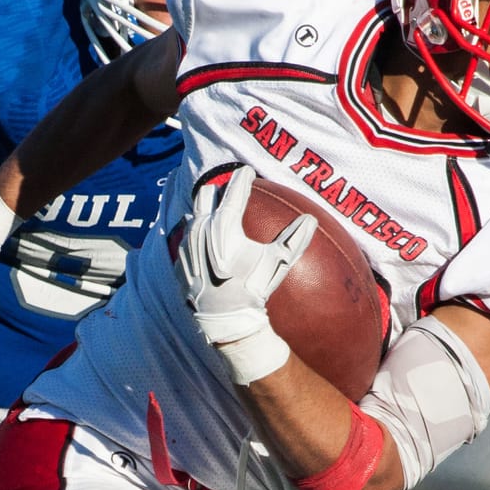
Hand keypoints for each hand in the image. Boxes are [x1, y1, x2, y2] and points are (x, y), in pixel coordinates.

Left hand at [174, 166, 313, 384]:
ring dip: (204, 210)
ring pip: (194, 216)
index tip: (247, 171)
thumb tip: (311, 219)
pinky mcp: (178, 260)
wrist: (224, 319)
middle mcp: (201, 230)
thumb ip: (294, 239)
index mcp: (223, 226)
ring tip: (213, 208)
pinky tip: (202, 238)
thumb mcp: (276, 263)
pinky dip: (195, 235)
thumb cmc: (252, 288)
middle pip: (206, 196)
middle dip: (217, 189)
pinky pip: (185, 239)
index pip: (234, 193)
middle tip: (227, 187)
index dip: (242, 179)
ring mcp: (186, 245)